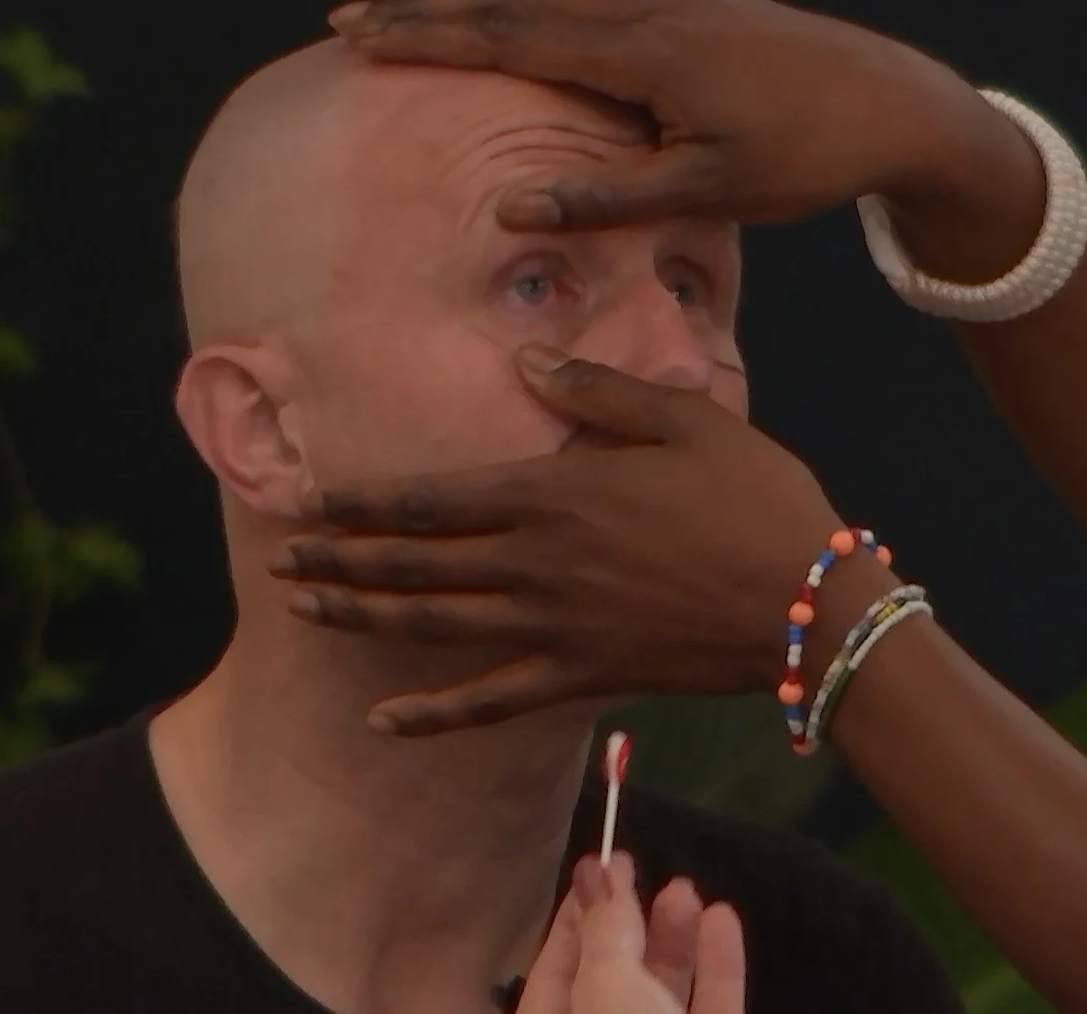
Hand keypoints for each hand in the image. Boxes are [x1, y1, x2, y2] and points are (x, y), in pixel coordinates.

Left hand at [269, 345, 896, 734]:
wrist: (807, 604)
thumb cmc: (756, 498)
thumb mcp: (684, 418)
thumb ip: (597, 393)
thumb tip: (523, 365)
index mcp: (554, 492)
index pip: (432, 497)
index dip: (363, 502)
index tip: (309, 501)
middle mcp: (536, 562)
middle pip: (414, 563)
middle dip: (340, 559)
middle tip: (279, 558)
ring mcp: (552, 626)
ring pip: (433, 625)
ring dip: (363, 617)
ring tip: (306, 609)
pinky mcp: (581, 675)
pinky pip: (489, 701)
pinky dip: (433, 714)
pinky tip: (384, 722)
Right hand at [329, 0, 1031, 263]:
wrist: (893, 101)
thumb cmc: (804, 157)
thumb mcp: (709, 193)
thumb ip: (608, 200)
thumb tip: (512, 213)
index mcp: (645, 51)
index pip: (512, 33)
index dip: (430, 34)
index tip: (362, 36)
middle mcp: (648, 4)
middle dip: (428, 5)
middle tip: (352, 17)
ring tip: (407, 3)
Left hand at [520, 854, 744, 1013]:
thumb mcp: (608, 989)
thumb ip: (605, 931)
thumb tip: (593, 871)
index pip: (552, 970)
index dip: (574, 916)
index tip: (596, 864)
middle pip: (610, 975)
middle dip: (627, 920)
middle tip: (635, 865)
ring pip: (661, 991)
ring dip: (674, 938)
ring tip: (686, 889)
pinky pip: (708, 1007)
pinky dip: (716, 968)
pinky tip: (723, 920)